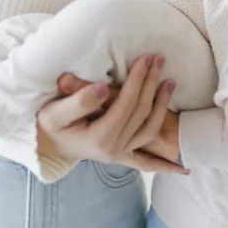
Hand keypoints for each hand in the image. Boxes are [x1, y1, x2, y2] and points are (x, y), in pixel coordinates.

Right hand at [36, 55, 184, 172]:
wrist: (44, 144)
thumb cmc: (48, 124)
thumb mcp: (55, 111)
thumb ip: (79, 100)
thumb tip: (103, 89)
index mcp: (100, 138)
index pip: (127, 103)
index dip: (138, 79)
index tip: (145, 58)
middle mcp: (113, 149)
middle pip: (141, 112)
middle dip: (151, 82)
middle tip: (158, 58)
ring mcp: (119, 154)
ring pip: (150, 129)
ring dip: (163, 105)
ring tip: (170, 81)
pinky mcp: (121, 156)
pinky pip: (147, 162)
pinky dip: (165, 165)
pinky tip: (183, 169)